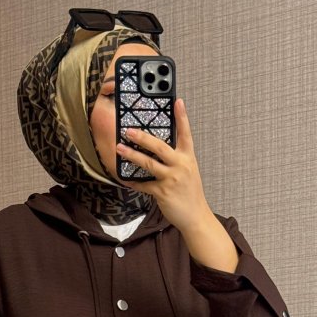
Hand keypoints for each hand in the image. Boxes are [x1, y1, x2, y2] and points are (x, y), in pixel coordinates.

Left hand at [116, 97, 211, 235]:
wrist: (196, 216)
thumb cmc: (190, 193)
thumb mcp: (188, 171)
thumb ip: (177, 159)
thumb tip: (158, 148)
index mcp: (188, 158)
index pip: (186, 134)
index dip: (182, 117)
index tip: (178, 101)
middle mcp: (181, 166)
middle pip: (160, 147)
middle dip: (143, 137)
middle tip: (129, 130)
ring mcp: (171, 179)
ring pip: (148, 163)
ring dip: (132, 155)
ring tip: (120, 149)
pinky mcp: (162, 192)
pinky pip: (144, 185)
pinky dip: (134, 182)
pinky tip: (126, 179)